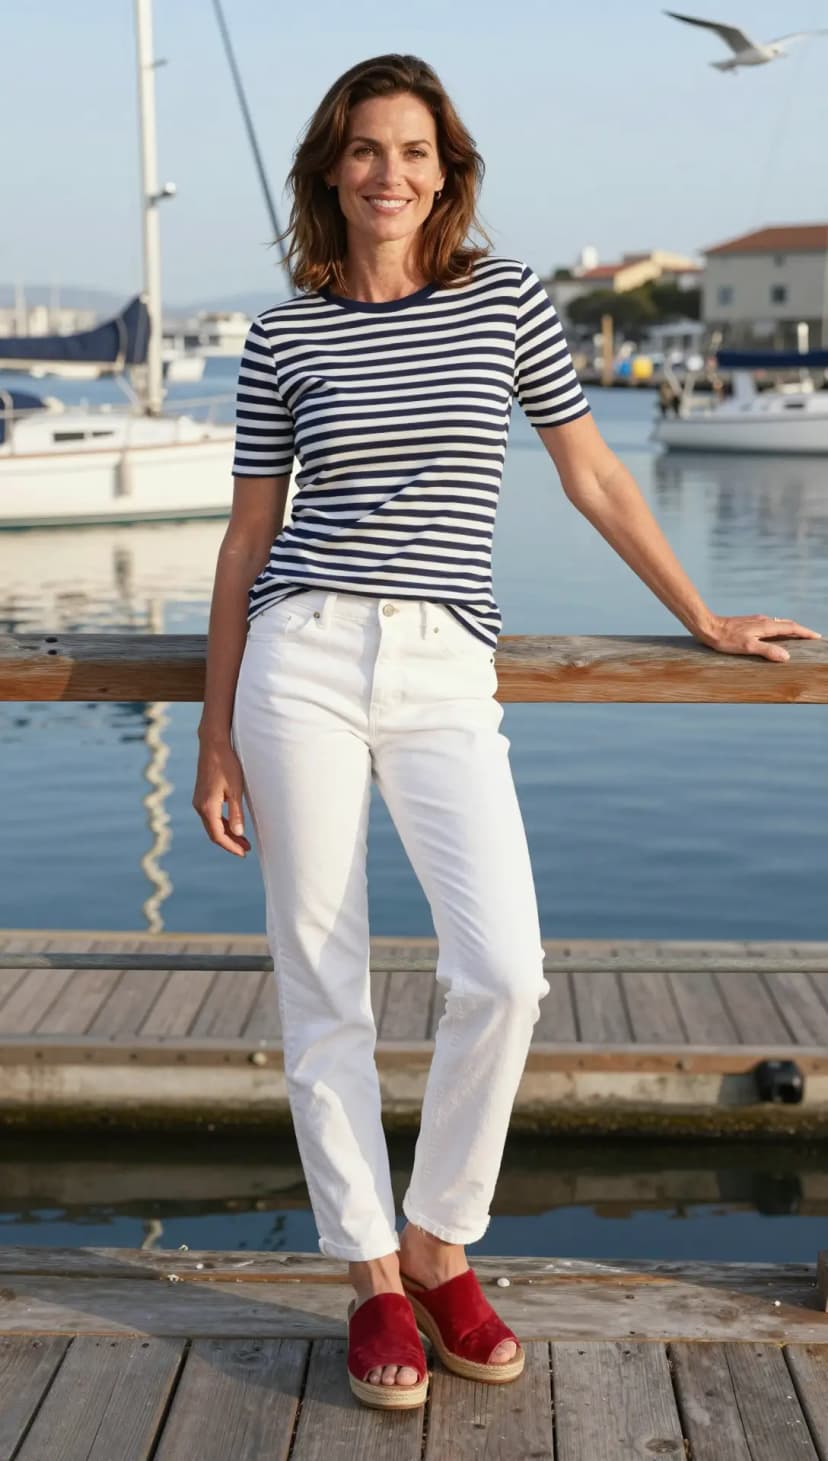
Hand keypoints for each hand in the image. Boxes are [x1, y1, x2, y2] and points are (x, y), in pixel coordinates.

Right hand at [192, 741, 250, 856]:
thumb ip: (236, 813)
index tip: (243, 853)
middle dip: (230, 842)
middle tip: (246, 849)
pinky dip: (222, 823)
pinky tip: (234, 824)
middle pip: (214, 832)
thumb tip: (238, 833)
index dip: (231, 846)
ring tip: (243, 840)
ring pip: (212, 824)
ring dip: (227, 833)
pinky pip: (211, 816)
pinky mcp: (202, 795)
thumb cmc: (227, 765)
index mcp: (207, 807)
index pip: (218, 835)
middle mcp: (199, 806)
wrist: (213, 744)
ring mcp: (199, 801)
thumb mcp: (236, 789)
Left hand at [697, 614, 821, 662]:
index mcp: (766, 626)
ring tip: (797, 637)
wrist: (708, 627)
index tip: (816, 637)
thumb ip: (767, 651)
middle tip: (811, 637)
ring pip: (778, 624)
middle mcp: (763, 621)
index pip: (791, 628)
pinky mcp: (749, 623)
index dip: (805, 632)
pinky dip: (778, 630)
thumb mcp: (748, 647)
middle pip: (787, 624)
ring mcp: (756, 621)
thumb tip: (786, 656)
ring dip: (790, 629)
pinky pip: (769, 625)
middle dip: (800, 631)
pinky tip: (773, 635)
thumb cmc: (726, 639)